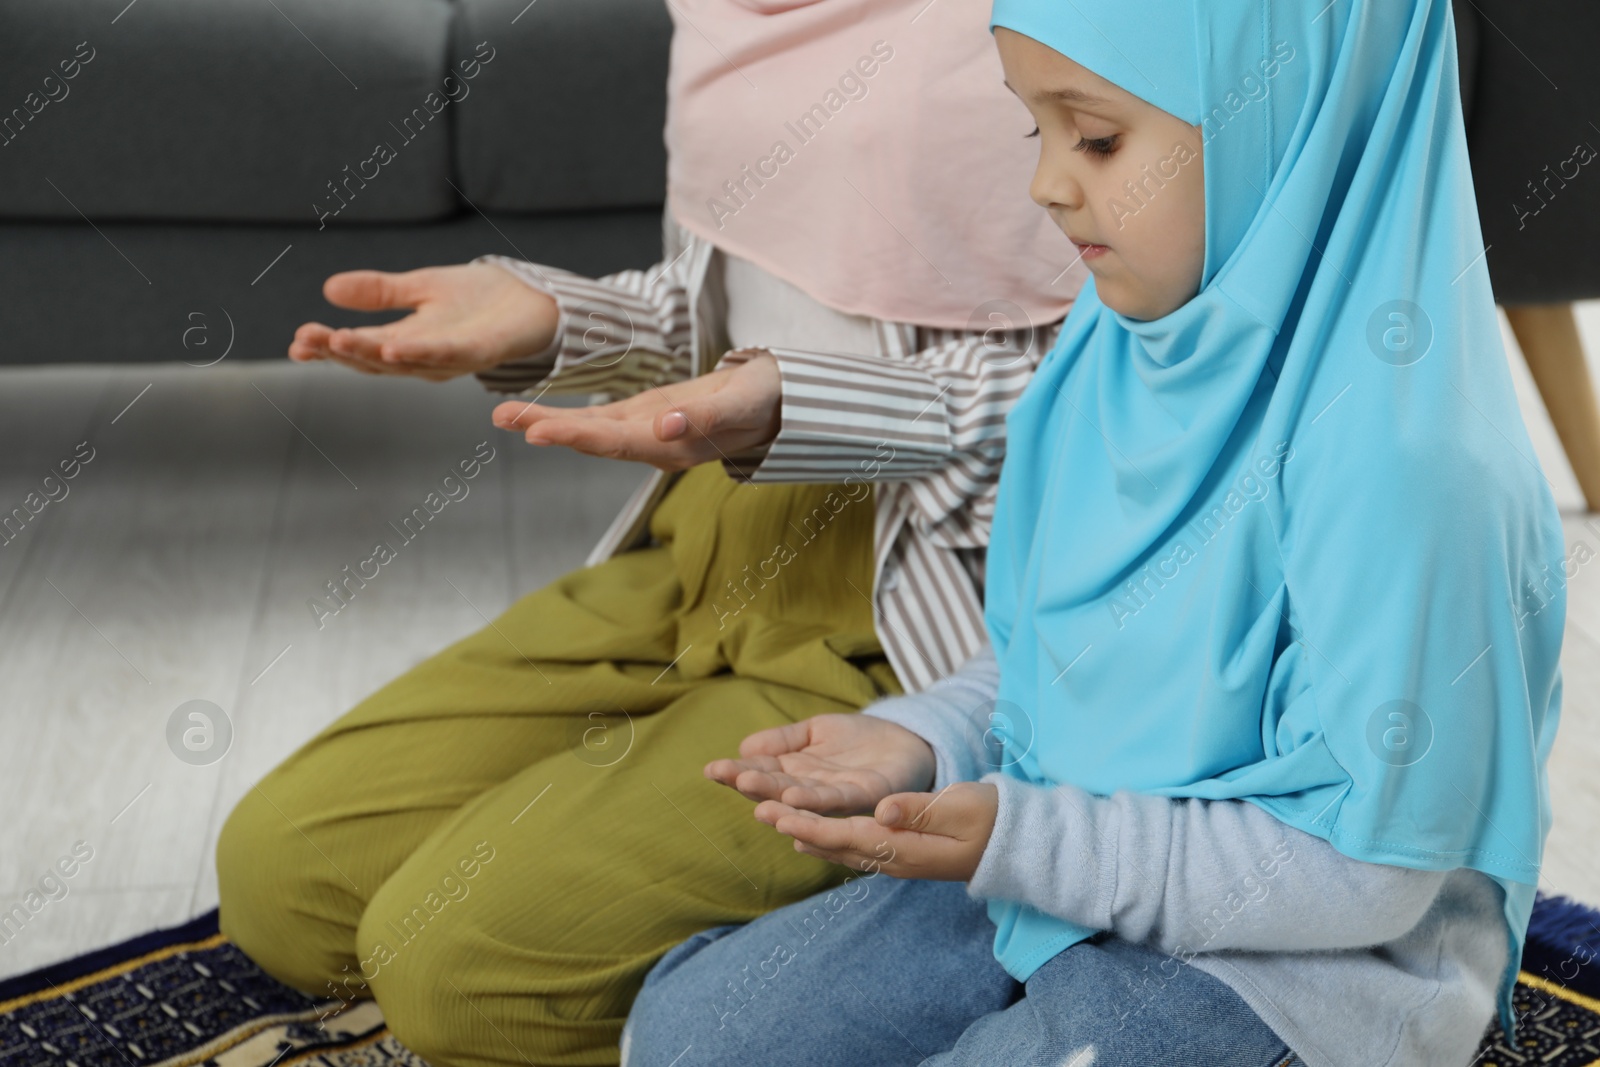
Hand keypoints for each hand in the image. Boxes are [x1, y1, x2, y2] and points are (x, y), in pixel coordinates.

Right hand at [288, 261, 558, 379]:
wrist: (531, 299)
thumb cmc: (477, 300)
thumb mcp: (419, 288)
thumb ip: (379, 292)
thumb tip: (328, 288)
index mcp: (406, 343)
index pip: (359, 349)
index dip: (327, 347)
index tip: (296, 342)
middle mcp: (425, 358)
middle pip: (374, 359)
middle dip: (338, 350)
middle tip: (305, 339)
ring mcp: (452, 358)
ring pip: (404, 361)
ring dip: (370, 353)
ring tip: (337, 341)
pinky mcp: (480, 351)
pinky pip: (445, 355)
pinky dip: (418, 353)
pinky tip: (392, 347)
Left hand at [491, 352, 781, 470]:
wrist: (779, 404)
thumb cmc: (765, 401)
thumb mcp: (742, 403)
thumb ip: (706, 417)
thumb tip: (666, 429)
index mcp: (673, 447)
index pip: (617, 442)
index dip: (577, 436)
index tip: (539, 431)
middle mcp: (652, 446)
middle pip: (592, 439)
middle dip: (547, 428)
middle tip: (501, 416)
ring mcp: (646, 434)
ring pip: (590, 431)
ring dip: (547, 423)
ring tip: (503, 413)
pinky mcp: (645, 418)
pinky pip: (599, 419)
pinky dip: (567, 416)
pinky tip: (537, 414)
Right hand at [705, 713, 935, 815]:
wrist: (906, 740)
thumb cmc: (857, 740)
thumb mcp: (815, 730)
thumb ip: (784, 740)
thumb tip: (745, 746)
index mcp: (794, 773)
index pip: (760, 772)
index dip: (736, 771)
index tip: (711, 769)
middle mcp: (810, 790)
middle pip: (775, 789)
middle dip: (750, 784)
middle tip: (726, 777)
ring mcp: (836, 796)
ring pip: (801, 800)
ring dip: (776, 799)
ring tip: (751, 791)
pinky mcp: (866, 795)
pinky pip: (837, 801)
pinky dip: (814, 802)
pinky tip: (794, 796)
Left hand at [758, 782, 999, 881]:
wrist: (1016, 847)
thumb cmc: (993, 821)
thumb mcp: (961, 809)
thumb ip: (920, 810)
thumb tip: (883, 809)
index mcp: (905, 847)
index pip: (847, 835)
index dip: (811, 823)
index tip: (778, 813)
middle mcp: (894, 858)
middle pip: (836, 843)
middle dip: (797, 827)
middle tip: (760, 810)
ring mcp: (896, 859)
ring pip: (841, 847)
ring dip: (806, 833)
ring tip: (773, 818)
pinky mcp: (900, 853)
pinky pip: (854, 847)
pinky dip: (827, 837)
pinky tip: (810, 833)